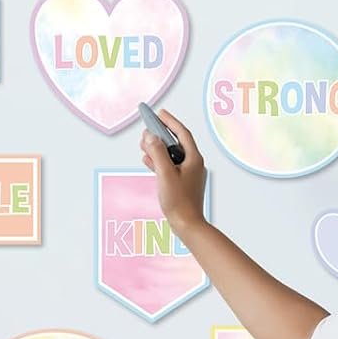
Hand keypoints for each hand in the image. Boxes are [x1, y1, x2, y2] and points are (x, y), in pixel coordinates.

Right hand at [139, 109, 208, 234]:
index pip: (182, 133)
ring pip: (172, 155)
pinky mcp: (183, 183)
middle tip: (147, 129)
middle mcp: (194, 164)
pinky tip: (148, 160)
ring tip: (144, 144)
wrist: (187, 225)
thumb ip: (157, 153)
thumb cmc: (179, 202)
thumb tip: (151, 137)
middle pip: (176, 143)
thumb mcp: (165, 174)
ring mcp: (189, 174)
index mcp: (194, 159)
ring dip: (158, 148)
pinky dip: (159, 161)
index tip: (159, 113)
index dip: (170, 121)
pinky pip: (170, 166)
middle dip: (161, 135)